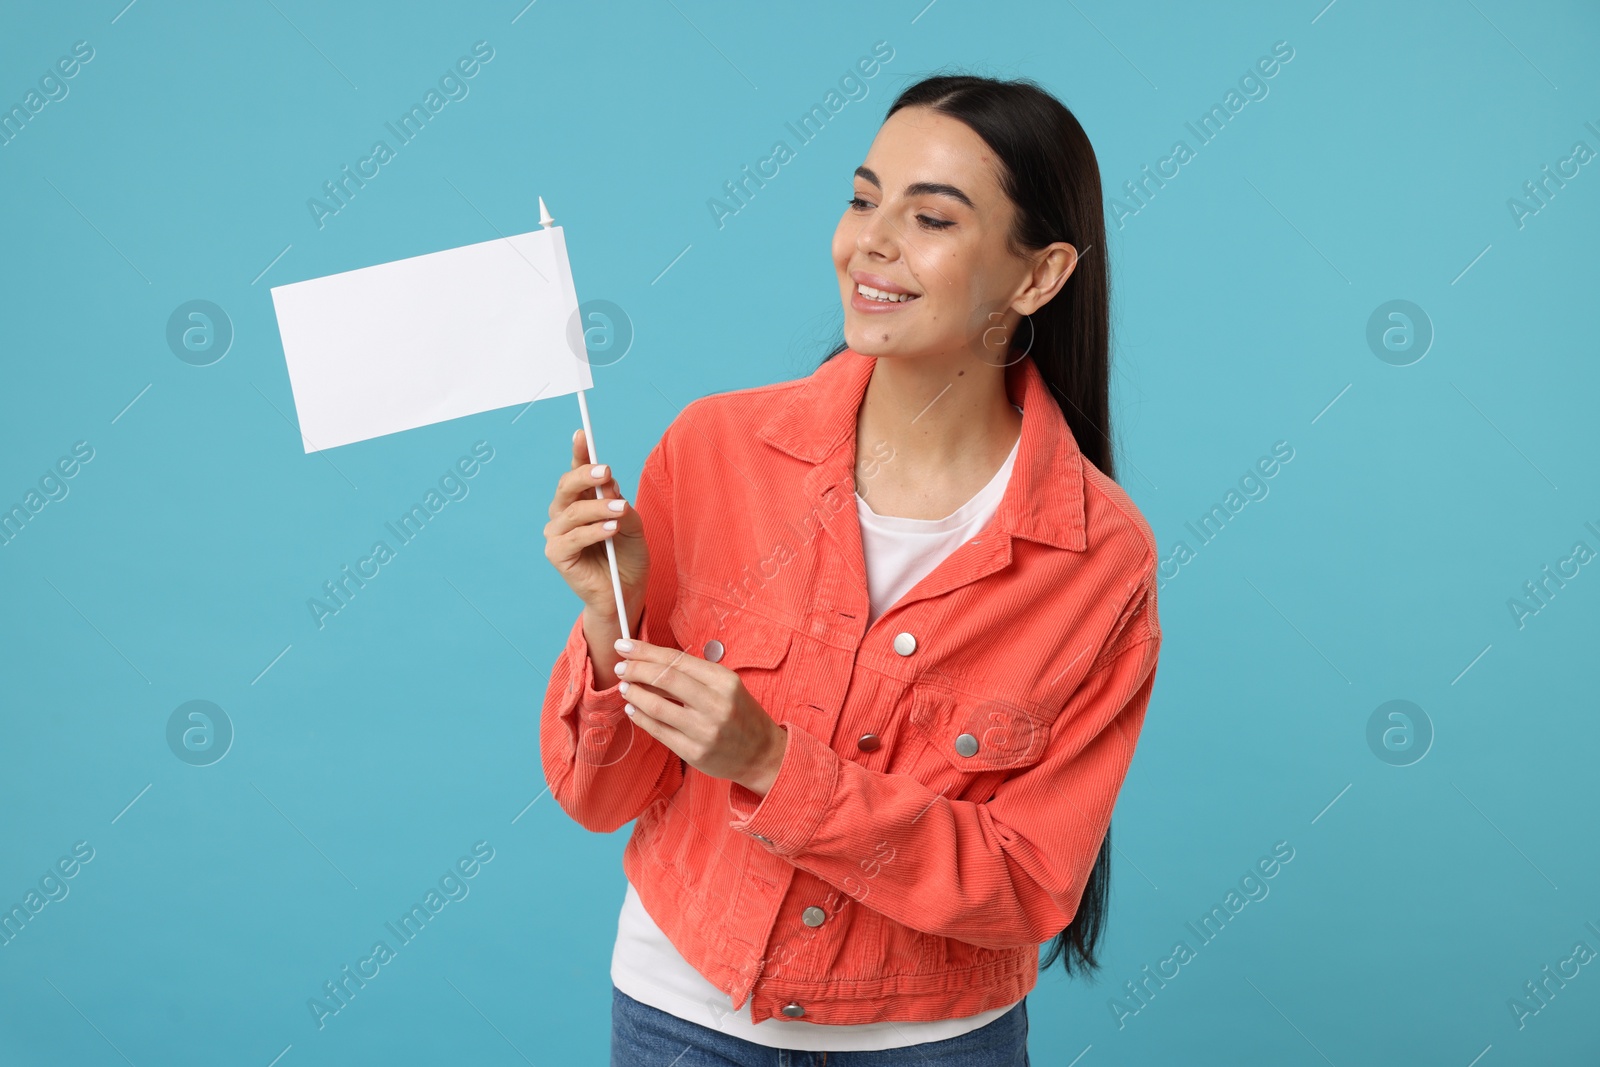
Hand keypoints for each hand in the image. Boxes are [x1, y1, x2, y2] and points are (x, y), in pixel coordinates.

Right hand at [543, 428, 648, 616]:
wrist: (626, 592)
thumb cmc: (628, 556)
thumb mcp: (632, 524)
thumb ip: (620, 503)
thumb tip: (609, 483)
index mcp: (581, 501)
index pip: (577, 473)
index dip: (579, 452)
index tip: (582, 433)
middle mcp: (564, 513)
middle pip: (567, 486)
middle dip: (585, 475)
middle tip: (606, 471)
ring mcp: (557, 534)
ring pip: (573, 511)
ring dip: (598, 508)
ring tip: (620, 509)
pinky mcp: (557, 555)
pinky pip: (573, 537)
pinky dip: (594, 531)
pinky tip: (611, 528)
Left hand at [611, 636, 788, 795]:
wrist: (762, 754)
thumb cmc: (740, 714)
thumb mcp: (726, 686)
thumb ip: (693, 675)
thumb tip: (650, 662)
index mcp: (725, 681)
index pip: (677, 660)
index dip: (646, 651)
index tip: (625, 645)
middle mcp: (716, 704)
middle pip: (664, 679)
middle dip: (635, 669)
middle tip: (620, 666)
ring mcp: (704, 731)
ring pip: (656, 706)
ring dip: (634, 694)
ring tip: (625, 687)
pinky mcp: (694, 752)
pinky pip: (658, 731)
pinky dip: (640, 717)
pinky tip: (633, 708)